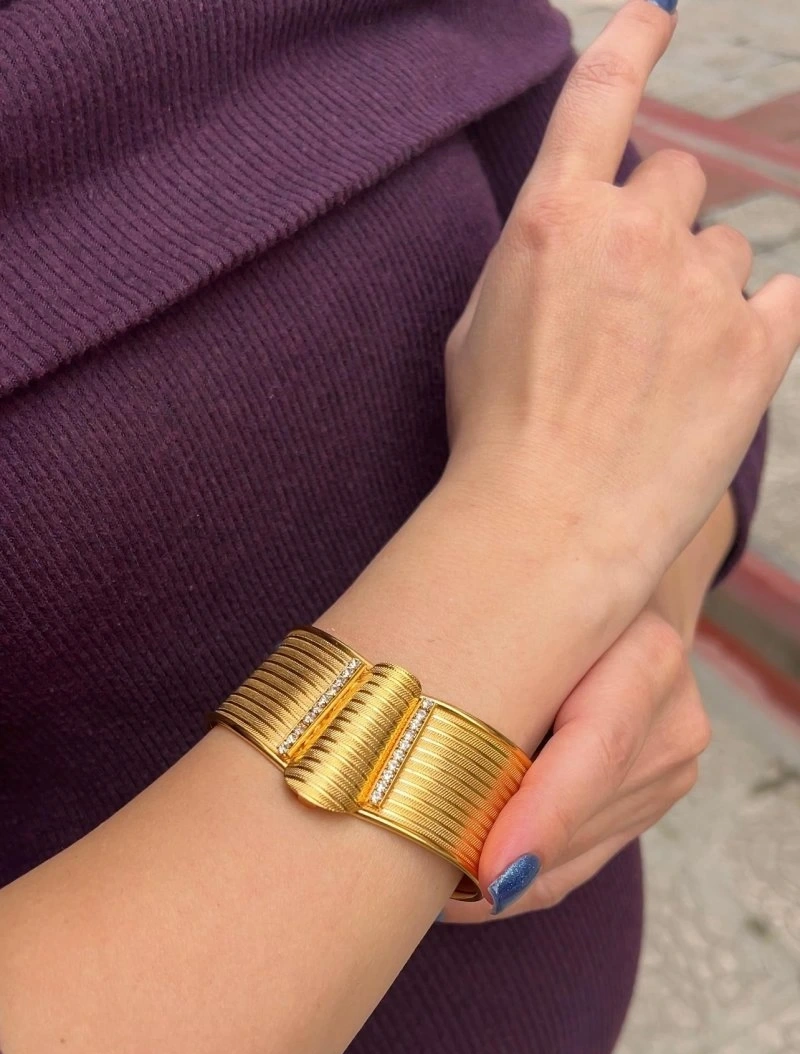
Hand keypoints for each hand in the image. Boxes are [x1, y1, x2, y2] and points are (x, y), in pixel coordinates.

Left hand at [439, 602, 710, 920]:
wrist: (616, 604)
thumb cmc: (546, 600)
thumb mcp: (520, 606)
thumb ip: (495, 659)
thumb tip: (425, 750)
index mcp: (646, 655)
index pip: (600, 749)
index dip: (544, 816)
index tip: (488, 869)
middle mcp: (672, 719)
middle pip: (581, 817)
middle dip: (497, 855)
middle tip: (414, 879)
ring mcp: (670, 770)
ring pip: (573, 855)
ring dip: (498, 876)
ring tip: (418, 870)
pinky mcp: (652, 803)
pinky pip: (577, 865)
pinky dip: (518, 878)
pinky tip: (461, 883)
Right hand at [443, 0, 799, 603]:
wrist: (550, 530)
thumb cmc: (498, 439)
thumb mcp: (480, 327)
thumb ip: (538, 256)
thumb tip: (574, 235)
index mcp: (555, 216)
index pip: (603, 92)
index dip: (635, 43)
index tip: (656, 19)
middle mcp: (636, 231)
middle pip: (677, 178)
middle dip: (660, 226)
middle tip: (635, 307)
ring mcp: (702, 287)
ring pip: (725, 249)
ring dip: (701, 288)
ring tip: (662, 371)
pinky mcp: (758, 345)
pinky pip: (780, 298)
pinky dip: (754, 325)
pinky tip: (716, 371)